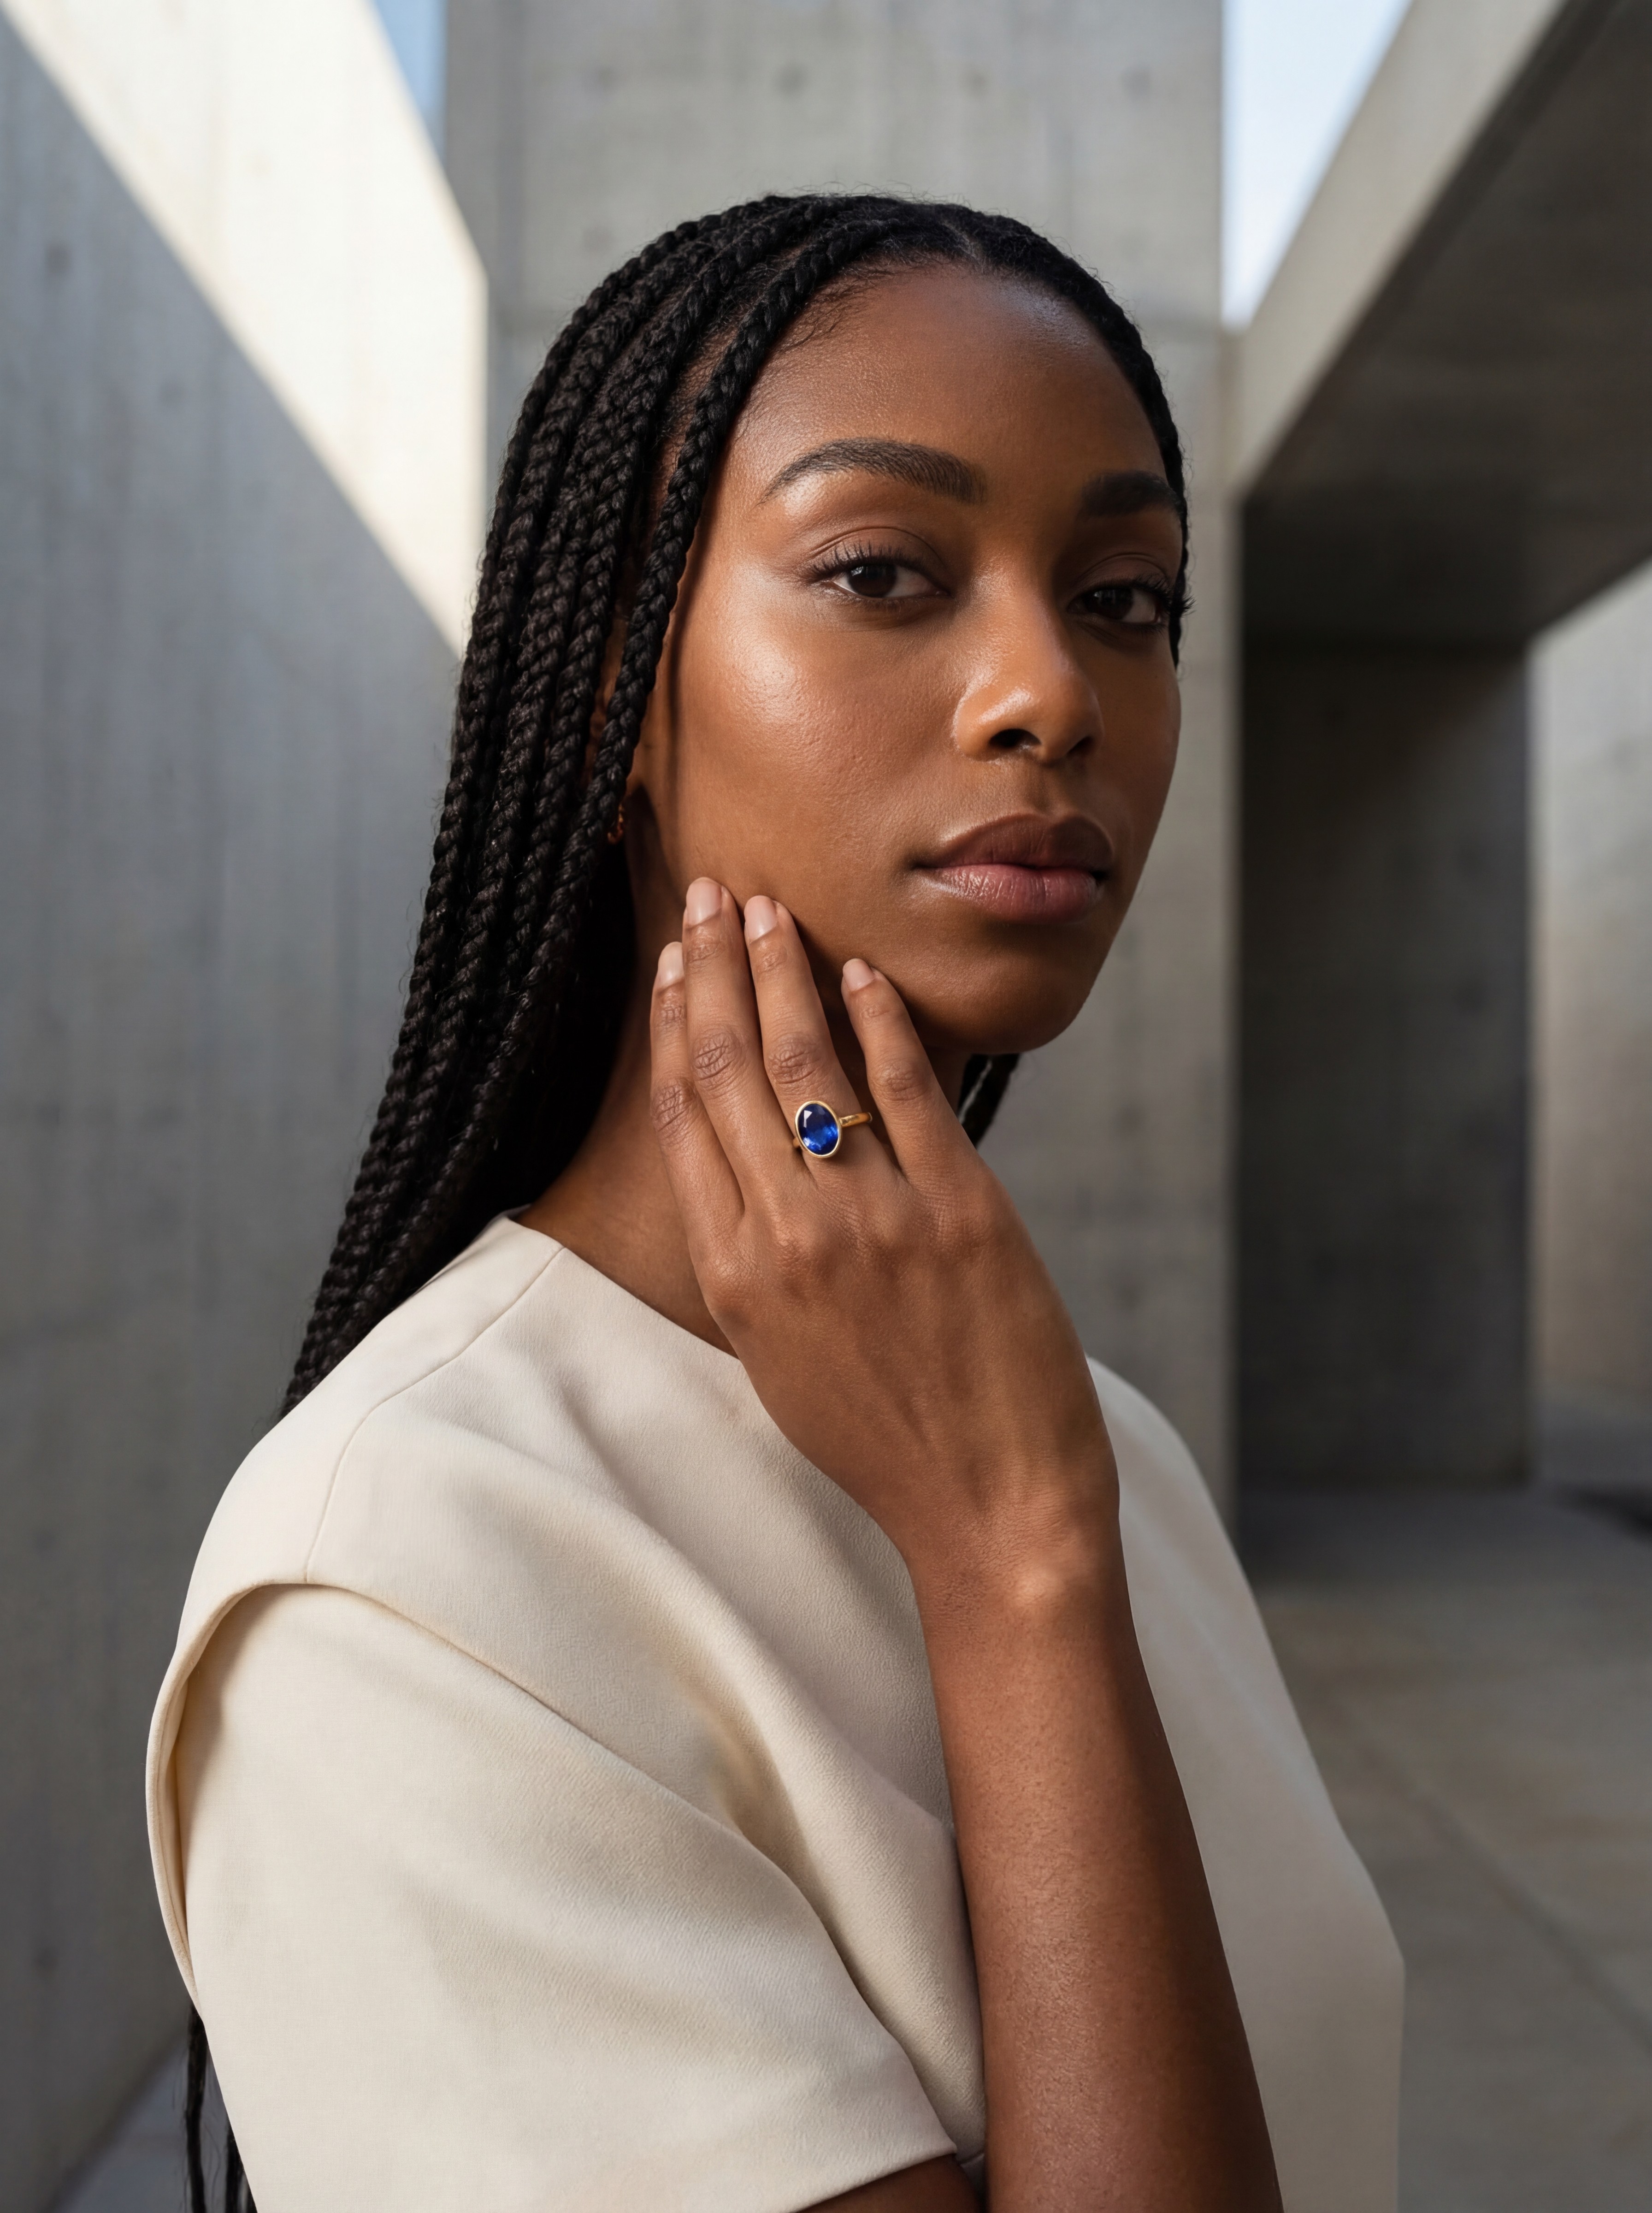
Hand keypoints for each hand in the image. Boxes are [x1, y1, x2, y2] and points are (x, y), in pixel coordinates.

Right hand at [648, 878, 1118, 1598]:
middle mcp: (788, 1237)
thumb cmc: (886, 1440)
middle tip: (712, 896)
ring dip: (786, 975)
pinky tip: (865, 974)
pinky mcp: (960, 1211)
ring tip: (772, 911)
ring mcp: (873, 1220)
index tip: (676, 965)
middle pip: (732, 1073)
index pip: (685, 1120)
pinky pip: (910, 1092)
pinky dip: (883, 1023)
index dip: (676, 1027)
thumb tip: (741, 1172)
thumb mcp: (781, 1360)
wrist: (990, 1508)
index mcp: (734, 1277)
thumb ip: (751, 1262)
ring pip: (808, 1065)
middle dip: (717, 971)